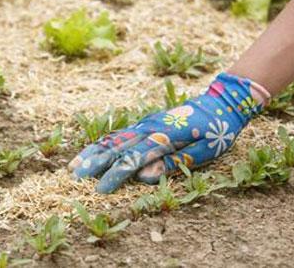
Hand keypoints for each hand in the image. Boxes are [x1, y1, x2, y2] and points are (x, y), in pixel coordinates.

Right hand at [68, 72, 269, 193]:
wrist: (220, 103)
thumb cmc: (216, 131)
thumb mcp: (203, 151)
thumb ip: (173, 162)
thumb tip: (145, 176)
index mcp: (164, 137)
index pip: (133, 159)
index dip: (115, 175)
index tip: (100, 190)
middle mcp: (149, 128)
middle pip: (116, 147)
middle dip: (94, 162)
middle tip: (74, 177)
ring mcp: (145, 124)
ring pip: (113, 138)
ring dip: (92, 152)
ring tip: (73, 166)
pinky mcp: (144, 123)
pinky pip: (119, 134)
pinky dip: (102, 143)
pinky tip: (91, 152)